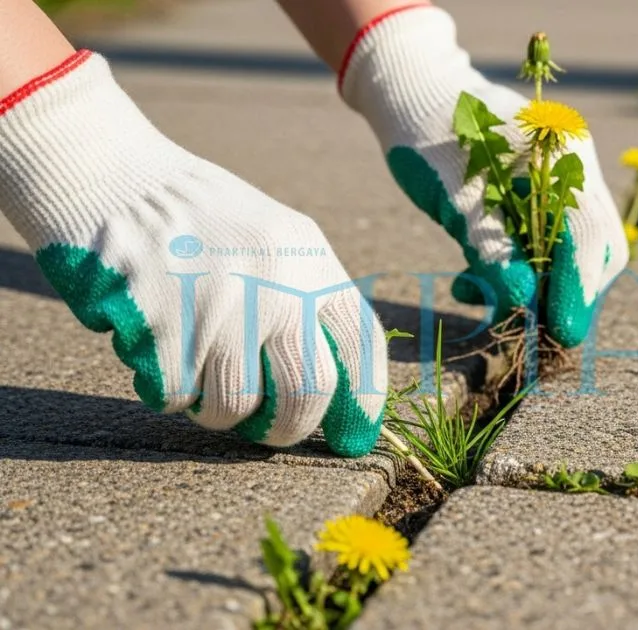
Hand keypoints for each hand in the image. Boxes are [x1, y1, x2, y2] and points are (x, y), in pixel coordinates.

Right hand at [0, 52, 387, 456]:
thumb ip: (308, 303)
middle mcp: (278, 282)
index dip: (365, 401)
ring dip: (215, 411)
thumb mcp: (276, 242)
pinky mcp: (164, 323)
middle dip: (287, 429)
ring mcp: (222, 303)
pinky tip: (155, 349)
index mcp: (313, 260)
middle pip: (309, 391)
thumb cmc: (200, 222)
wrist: (114, 176)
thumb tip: (337, 396)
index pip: (362, 343)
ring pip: (235, 405)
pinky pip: (175, 395)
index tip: (351, 438)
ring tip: (196, 377)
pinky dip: (164, 387)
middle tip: (264, 430)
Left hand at [340, 6, 628, 346]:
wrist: (410, 94)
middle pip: (594, 251)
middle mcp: (574, 171)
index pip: (589, 236)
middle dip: (563, 297)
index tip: (561, 334)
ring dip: (533, 290)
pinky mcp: (538, 201)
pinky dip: (514, 274)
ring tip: (476, 298)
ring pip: (569, 256)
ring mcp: (560, 186)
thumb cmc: (428, 135)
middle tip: (529, 334)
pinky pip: (543, 249)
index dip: (578, 290)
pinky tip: (471, 283)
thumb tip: (524, 303)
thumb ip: (492, 249)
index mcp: (565, 156)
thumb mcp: (455, 197)